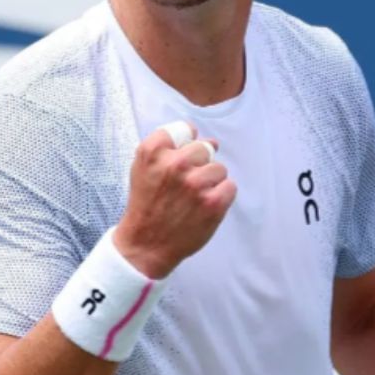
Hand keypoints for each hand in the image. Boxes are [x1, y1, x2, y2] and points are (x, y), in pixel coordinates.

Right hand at [115, 122, 235, 278]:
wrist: (146, 244)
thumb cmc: (147, 204)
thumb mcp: (143, 169)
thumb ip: (169, 149)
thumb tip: (211, 142)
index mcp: (153, 152)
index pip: (184, 129)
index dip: (185, 143)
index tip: (179, 160)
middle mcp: (175, 164)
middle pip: (205, 148)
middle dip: (199, 164)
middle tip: (184, 185)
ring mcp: (195, 184)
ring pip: (219, 168)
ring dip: (211, 182)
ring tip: (193, 198)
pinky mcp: (213, 202)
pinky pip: (230, 186)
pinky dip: (221, 196)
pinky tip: (204, 207)